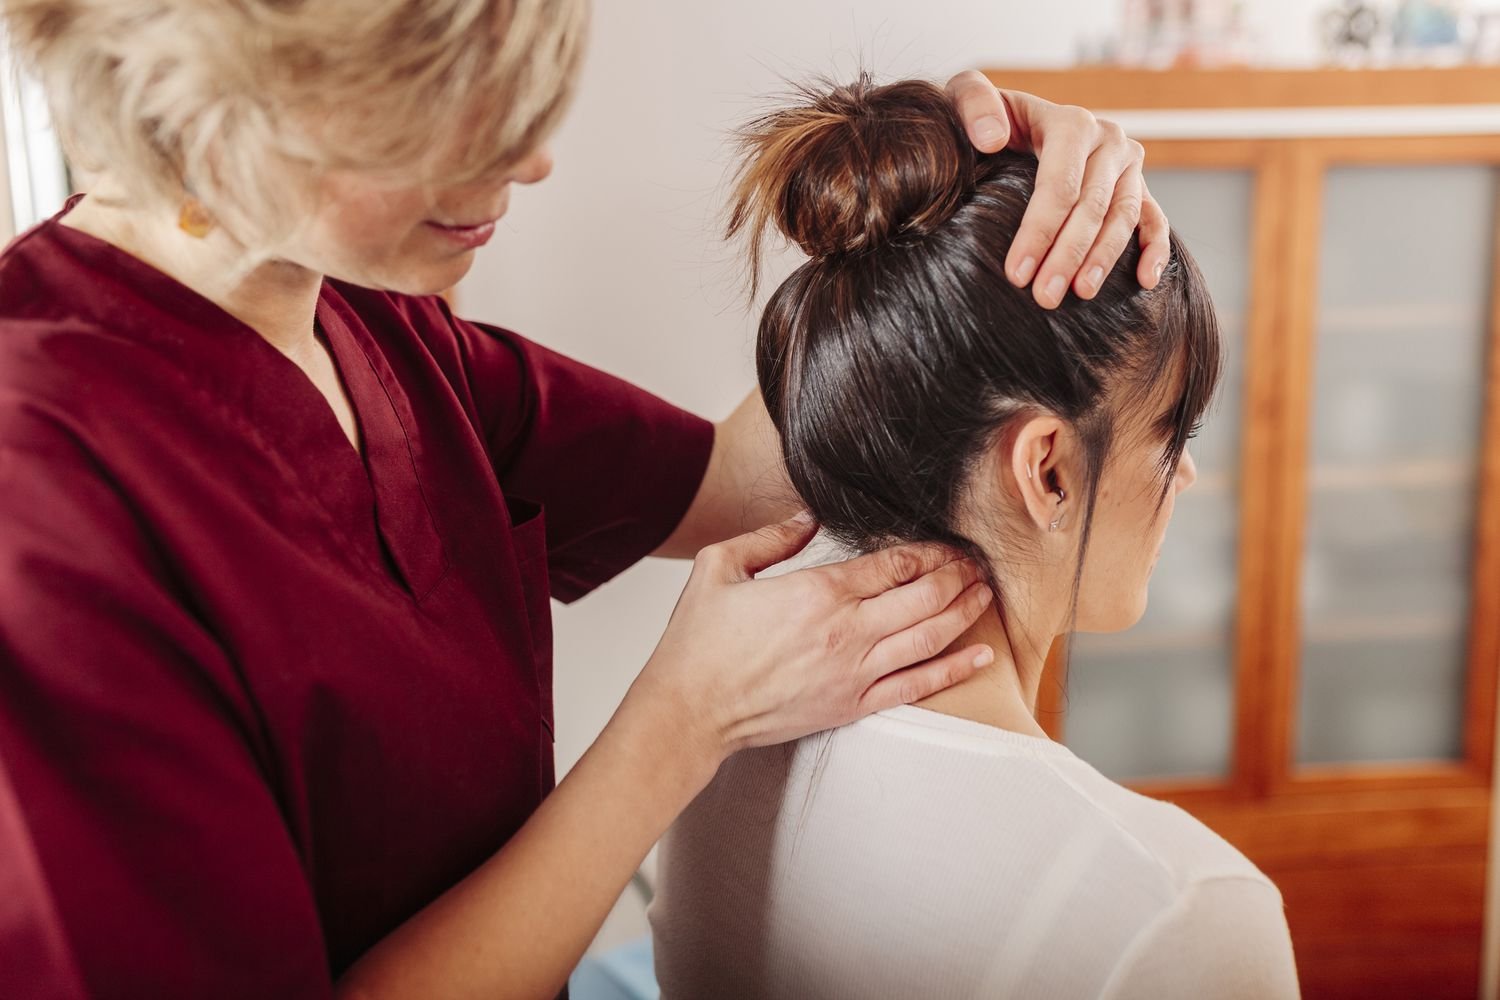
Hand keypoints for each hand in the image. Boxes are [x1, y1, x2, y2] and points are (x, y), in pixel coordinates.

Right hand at [632, 513, 995, 765]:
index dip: (928, 550)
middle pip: (924, 596)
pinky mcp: (852, 705)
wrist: (689, 709)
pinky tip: (981, 656)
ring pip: (929, 636)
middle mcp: (846, 631)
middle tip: (976, 562)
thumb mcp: (721, 567)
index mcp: (817, 591)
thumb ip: (770, 538)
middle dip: (957, 574)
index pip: (893, 564)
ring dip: (964, 612)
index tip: (945, 543)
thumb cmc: (698, 643)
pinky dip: (954, 669)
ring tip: (984, 594)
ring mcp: (854, 672)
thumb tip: (807, 519)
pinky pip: (917, 686)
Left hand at [945, 70, 1170, 308]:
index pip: (1060, 185)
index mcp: (1071, 122)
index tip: (1016, 273)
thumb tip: (992, 138)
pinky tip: (1145, 282)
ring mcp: (1127, 165)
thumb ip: (973, 104)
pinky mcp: (1137, 186)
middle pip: (1093, 206)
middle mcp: (1107, 140)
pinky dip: (1155, 249)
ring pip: (1123, 217)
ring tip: (1079, 295)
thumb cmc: (984, 119)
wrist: (1008, 122)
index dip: (1039, 230)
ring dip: (1103, 260)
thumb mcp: (967, 97)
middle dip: (1067, 255)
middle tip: (1044, 297)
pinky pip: (1154, 218)